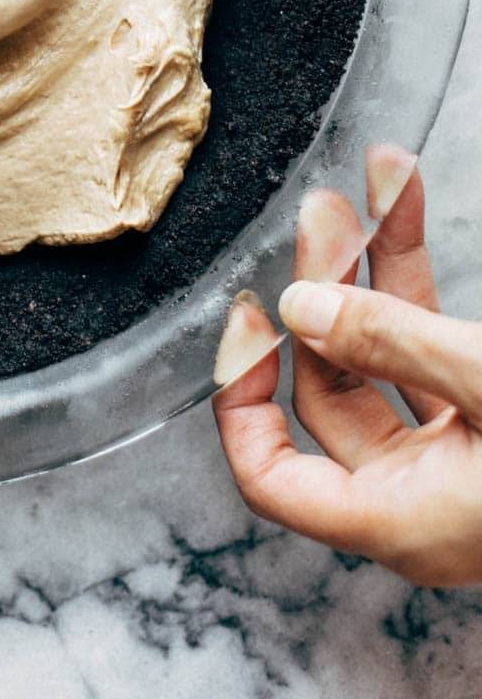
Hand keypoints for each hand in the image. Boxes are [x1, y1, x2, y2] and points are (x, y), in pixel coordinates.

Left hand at [214, 148, 481, 585]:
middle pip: (328, 390)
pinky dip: (417, 276)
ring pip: (382, 353)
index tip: (245, 317)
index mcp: (402, 518)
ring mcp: (457, 455)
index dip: (240, 398)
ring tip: (368, 181)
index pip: (272, 478)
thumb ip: (395, 345)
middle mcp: (419, 493)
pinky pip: (433, 344)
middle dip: (320, 288)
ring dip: (372, 264)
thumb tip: (299, 308)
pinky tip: (405, 199)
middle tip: (320, 213)